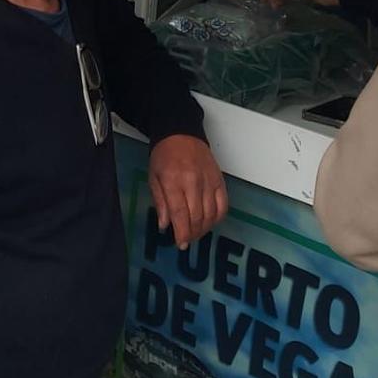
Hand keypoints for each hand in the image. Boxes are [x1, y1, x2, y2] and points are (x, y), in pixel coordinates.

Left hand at [149, 134, 226, 249]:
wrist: (181, 133)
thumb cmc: (164, 156)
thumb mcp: (154, 178)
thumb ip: (160, 202)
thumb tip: (165, 225)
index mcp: (173, 181)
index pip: (180, 213)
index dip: (182, 232)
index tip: (180, 243)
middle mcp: (193, 182)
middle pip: (197, 216)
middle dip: (192, 233)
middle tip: (187, 240)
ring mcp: (209, 181)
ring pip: (211, 213)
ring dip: (204, 228)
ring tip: (196, 233)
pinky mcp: (220, 180)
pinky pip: (223, 204)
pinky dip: (218, 217)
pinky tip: (210, 222)